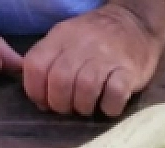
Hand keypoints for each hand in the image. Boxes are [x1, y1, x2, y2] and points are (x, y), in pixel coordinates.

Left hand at [22, 5, 164, 116]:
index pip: (35, 66)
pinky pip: (114, 94)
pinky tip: (108, 104)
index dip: (36, 91)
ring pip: (85, 89)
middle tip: (70, 107)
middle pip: (60, 81)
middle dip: (61, 104)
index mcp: (61, 37)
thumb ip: (47, 59)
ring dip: (84, 107)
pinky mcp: (128, 71)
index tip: (46, 102)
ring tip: (88, 106)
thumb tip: (30, 84)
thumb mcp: (65, 39)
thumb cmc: (96, 39)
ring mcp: (106, 58)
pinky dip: (109, 107)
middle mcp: (81, 45)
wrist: (134, 23)